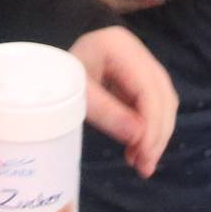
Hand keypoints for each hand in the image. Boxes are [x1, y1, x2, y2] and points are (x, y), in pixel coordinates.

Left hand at [70, 28, 176, 178]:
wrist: (46, 70)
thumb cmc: (56, 79)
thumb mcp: (77, 95)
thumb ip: (106, 113)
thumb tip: (138, 138)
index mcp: (119, 46)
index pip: (148, 88)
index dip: (152, 123)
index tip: (144, 154)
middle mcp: (135, 50)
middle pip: (162, 95)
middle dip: (157, 133)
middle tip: (145, 166)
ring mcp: (139, 61)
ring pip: (164, 101)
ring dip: (157, 134)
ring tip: (141, 162)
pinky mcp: (138, 76)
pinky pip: (154, 103)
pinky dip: (150, 127)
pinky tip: (138, 147)